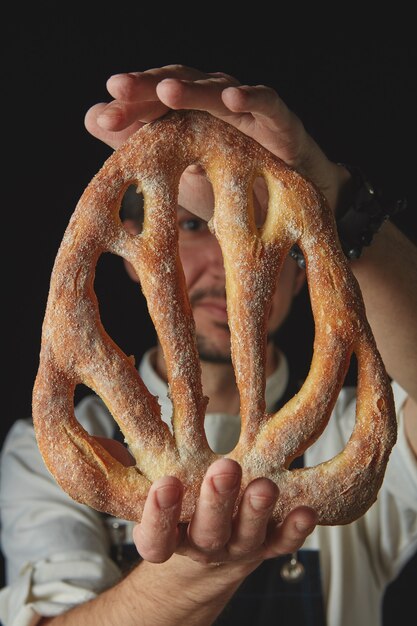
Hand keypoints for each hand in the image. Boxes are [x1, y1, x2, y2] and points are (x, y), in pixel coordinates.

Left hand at [84, 64, 347, 208]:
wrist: (292, 206)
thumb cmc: (233, 184)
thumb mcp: (179, 173)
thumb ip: (140, 146)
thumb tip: (90, 117)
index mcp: (190, 117)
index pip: (156, 103)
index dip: (131, 107)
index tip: (104, 119)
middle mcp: (216, 106)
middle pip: (181, 85)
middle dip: (150, 87)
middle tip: (120, 89)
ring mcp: (249, 112)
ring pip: (219, 89)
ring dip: (194, 88)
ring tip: (167, 90)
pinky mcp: (282, 122)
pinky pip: (267, 104)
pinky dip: (251, 98)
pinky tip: (232, 98)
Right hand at [132, 457, 316, 566]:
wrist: (206, 556)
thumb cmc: (176, 510)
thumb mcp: (151, 492)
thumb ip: (135, 466)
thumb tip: (107, 435)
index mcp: (167, 538)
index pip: (156, 537)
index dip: (159, 515)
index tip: (164, 483)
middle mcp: (201, 547)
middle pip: (207, 533)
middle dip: (216, 502)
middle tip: (224, 469)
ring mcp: (236, 550)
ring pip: (246, 538)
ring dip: (256, 512)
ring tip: (264, 486)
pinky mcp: (266, 547)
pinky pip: (281, 544)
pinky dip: (294, 530)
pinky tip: (305, 512)